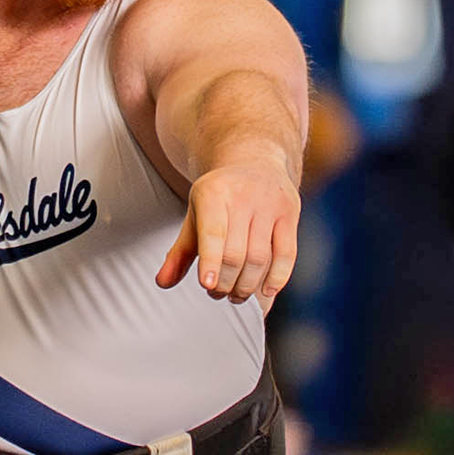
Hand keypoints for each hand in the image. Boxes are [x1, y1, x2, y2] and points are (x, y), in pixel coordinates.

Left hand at [155, 161, 299, 308]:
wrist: (253, 160)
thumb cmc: (220, 196)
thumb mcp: (195, 215)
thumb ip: (179, 252)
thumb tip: (163, 282)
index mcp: (213, 192)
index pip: (213, 233)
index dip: (210, 261)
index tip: (207, 284)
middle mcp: (243, 194)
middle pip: (237, 253)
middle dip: (226, 282)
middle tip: (218, 293)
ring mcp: (270, 203)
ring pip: (260, 257)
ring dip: (247, 285)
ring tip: (236, 294)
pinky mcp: (290, 212)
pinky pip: (286, 254)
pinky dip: (277, 278)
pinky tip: (265, 291)